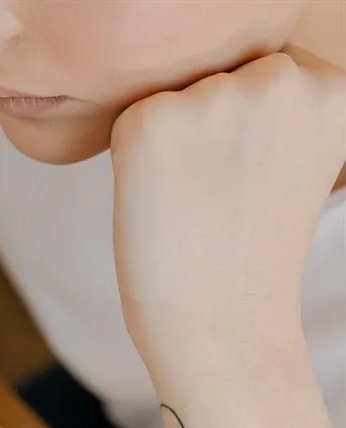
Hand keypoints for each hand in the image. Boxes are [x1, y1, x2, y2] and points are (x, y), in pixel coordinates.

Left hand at [110, 46, 345, 357]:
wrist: (221, 321)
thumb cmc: (254, 247)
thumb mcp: (296, 156)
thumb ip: (273, 105)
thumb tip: (219, 76)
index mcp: (332, 88)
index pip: (264, 73)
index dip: (245, 131)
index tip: (254, 178)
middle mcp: (280, 78)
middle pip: (218, 74)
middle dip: (210, 123)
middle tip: (222, 191)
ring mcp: (214, 96)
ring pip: (176, 93)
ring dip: (174, 135)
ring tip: (195, 196)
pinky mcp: (152, 120)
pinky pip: (133, 118)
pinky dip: (136, 155)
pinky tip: (164, 197)